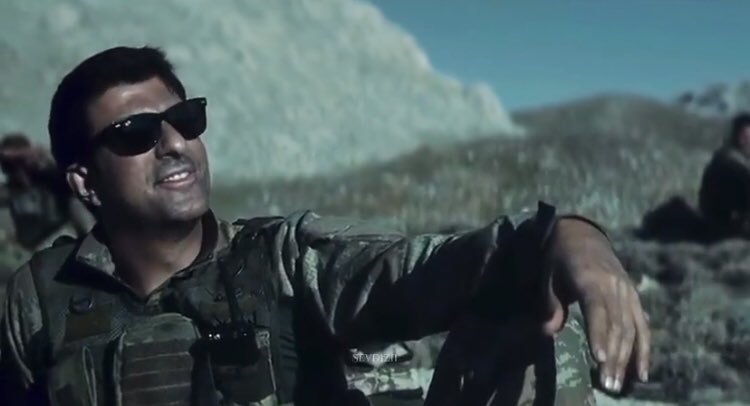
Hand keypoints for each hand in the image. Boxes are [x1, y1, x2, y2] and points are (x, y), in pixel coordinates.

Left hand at [542, 218, 649, 393]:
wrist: (582, 236)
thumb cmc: (559, 259)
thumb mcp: (547, 276)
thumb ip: (550, 304)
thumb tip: (548, 331)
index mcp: (591, 278)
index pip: (597, 309)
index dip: (599, 334)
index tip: (599, 358)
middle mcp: (614, 286)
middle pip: (617, 325)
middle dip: (613, 357)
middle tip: (607, 384)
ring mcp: (627, 292)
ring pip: (631, 329)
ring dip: (627, 359)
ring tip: (618, 384)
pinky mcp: (634, 298)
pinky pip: (642, 327)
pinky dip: (643, 350)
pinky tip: (641, 373)